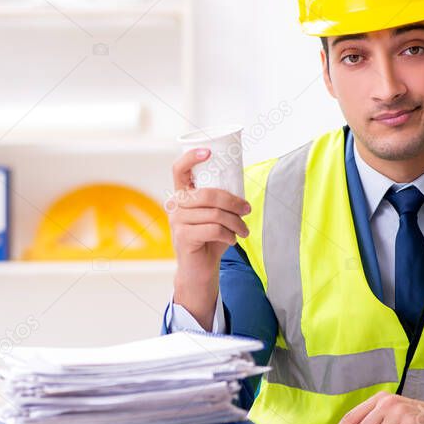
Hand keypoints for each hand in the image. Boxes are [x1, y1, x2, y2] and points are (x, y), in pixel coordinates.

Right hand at [167, 147, 250, 278]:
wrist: (199, 271)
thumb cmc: (210, 240)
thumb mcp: (215, 216)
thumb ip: (221, 201)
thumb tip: (242, 188)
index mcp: (182, 195)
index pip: (179, 169)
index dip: (191, 157)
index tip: (208, 152)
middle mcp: (175, 205)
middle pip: (207, 194)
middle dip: (233, 202)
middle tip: (248, 210)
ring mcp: (177, 221)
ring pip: (214, 214)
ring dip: (236, 223)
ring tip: (244, 231)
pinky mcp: (183, 237)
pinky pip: (213, 229)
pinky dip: (229, 235)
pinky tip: (232, 240)